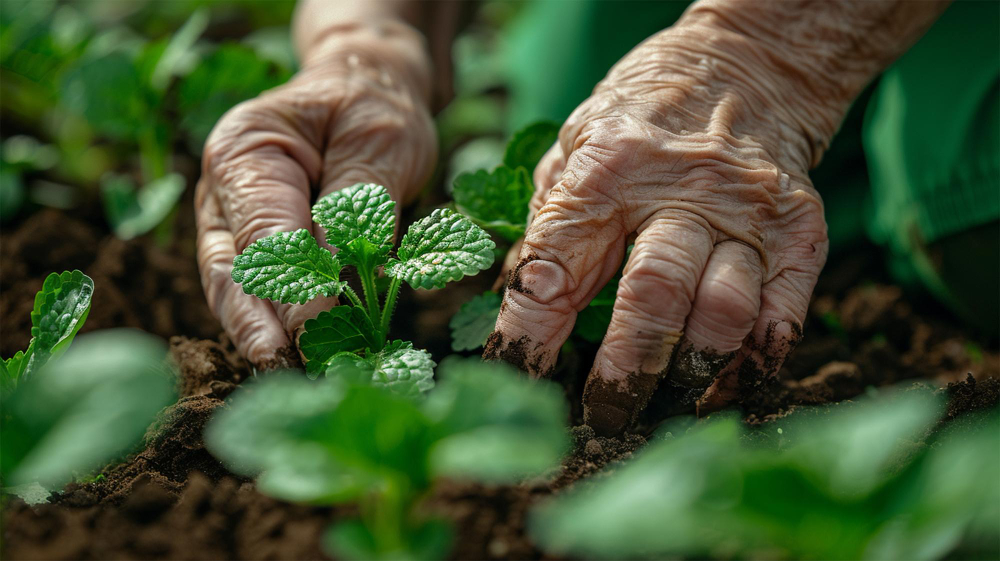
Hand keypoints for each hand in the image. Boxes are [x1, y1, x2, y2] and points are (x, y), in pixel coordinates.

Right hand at [196, 22, 435, 368]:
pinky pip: (258, 290)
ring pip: (234, 288)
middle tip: (283, 368)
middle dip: (254, 323)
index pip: (262, 229)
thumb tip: (334, 272)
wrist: (367, 90)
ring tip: (287, 374)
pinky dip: (275, 323)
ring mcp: (232, 220)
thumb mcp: (380, 142)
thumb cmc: (374, 109)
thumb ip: (356, 203)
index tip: (312, 329)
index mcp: (245, 150)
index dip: (286, 284)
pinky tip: (296, 356)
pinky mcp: (255, 246)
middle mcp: (224, 188)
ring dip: (260, 333)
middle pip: (229, 267)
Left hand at [485, 14, 833, 434]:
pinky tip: (723, 386)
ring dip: (689, 374)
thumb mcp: (575, 144)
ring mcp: (747, 212)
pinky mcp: (800, 231)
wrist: (747, 65)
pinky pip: (781, 319)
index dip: (528, 335)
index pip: (554, 267)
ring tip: (667, 404)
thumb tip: (518, 303)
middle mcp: (680, 189)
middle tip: (603, 418)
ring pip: (721, 316)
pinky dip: (751, 367)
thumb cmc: (642, 117)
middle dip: (623, 375)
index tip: (515, 378)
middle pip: (650, 299)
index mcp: (605, 169)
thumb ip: (551, 219)